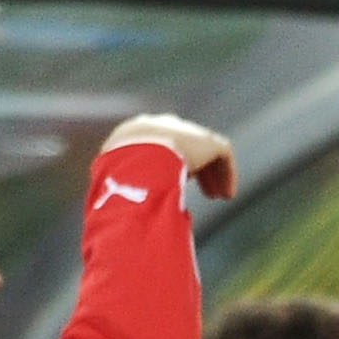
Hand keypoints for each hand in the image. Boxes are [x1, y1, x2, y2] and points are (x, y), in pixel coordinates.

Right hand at [101, 112, 237, 200]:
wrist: (135, 158)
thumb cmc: (117, 175)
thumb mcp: (111, 184)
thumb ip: (120, 191)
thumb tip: (117, 213)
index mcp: (137, 131)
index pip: (158, 144)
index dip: (169, 164)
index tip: (173, 184)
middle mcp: (163, 125)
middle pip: (185, 145)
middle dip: (195, 167)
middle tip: (204, 190)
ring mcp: (186, 130)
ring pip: (206, 151)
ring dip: (213, 174)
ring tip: (218, 195)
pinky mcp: (207, 140)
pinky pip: (222, 154)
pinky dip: (226, 174)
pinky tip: (227, 195)